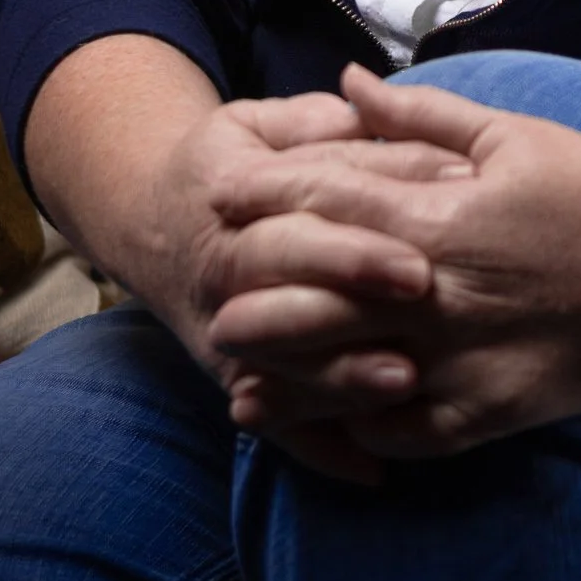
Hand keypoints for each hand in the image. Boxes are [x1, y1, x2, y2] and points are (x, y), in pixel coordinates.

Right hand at [115, 87, 469, 419]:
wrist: (152, 226)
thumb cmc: (226, 165)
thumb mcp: (252, 122)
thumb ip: (307, 121)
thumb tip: (357, 113)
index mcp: (242, 196)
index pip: (309, 198)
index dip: (365, 208)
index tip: (427, 216)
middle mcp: (231, 269)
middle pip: (293, 276)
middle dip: (355, 284)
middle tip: (423, 288)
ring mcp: (231, 334)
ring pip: (285, 359)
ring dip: (342, 375)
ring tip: (405, 382)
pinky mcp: (237, 381)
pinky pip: (277, 423)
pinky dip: (321, 448)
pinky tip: (372, 468)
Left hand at [213, 66, 580, 474]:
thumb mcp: (511, 133)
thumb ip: (419, 113)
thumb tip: (347, 82)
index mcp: (440, 215)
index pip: (327, 201)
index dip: (264, 194)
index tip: (220, 194)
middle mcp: (437, 293)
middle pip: (314, 299)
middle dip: (255, 294)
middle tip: (213, 291)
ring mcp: (459, 363)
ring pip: (344, 377)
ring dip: (286, 378)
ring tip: (239, 378)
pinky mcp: (486, 415)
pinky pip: (402, 432)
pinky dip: (357, 431)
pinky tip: (324, 429)